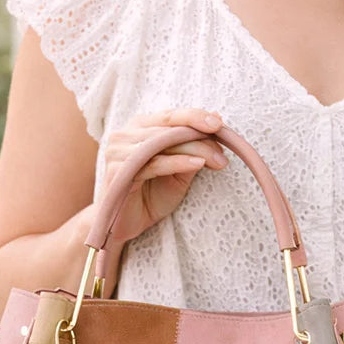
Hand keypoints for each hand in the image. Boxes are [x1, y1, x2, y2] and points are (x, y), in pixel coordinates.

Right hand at [95, 107, 228, 245]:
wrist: (124, 227)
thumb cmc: (150, 198)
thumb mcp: (178, 174)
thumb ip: (192, 151)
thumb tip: (215, 124)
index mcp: (138, 129)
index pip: (170, 116)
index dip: (195, 116)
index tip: (219, 123)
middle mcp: (124, 134)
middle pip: (169, 129)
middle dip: (201, 138)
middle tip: (224, 152)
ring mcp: (118, 151)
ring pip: (164, 143)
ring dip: (195, 150)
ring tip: (218, 161)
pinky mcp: (118, 170)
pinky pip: (155, 163)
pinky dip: (179, 162)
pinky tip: (198, 165)